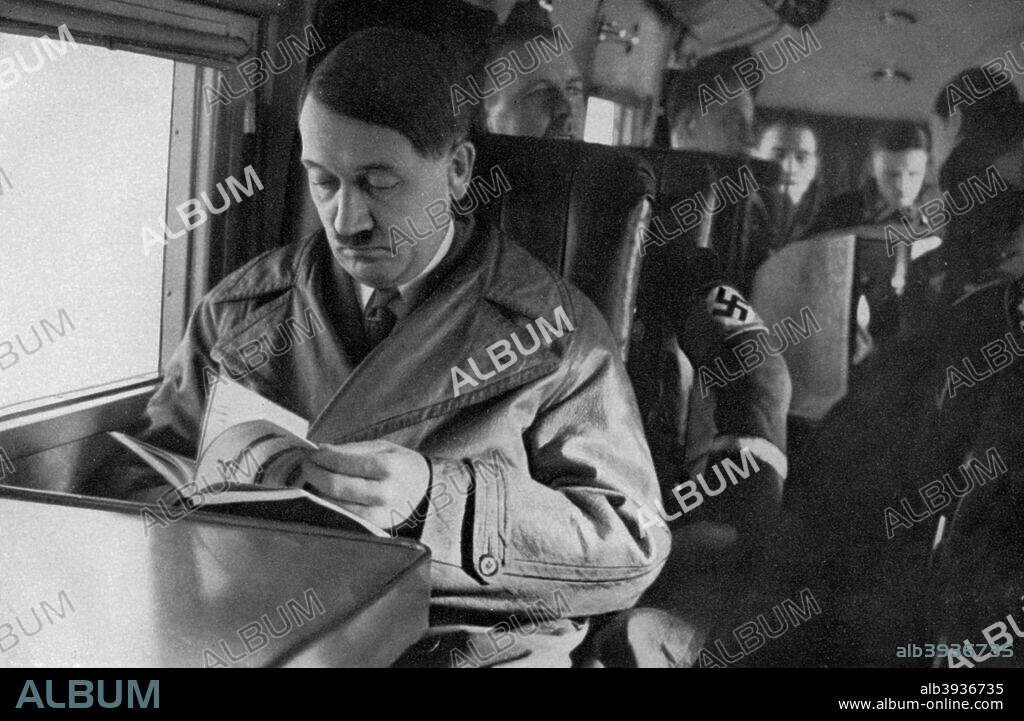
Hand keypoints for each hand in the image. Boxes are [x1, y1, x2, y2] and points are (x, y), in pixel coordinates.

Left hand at [296, 439, 429, 529]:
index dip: (322, 458)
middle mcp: (384, 492)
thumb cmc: (402, 465)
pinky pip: (344, 517)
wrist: (427, 491)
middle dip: (314, 473)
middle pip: (335, 486)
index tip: (312, 453)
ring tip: (315, 479)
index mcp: (388, 467)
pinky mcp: (375, 527)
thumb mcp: (383, 448)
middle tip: (307, 466)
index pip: (343, 462)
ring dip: (318, 491)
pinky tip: (326, 495)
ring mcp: (379, 514)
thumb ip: (352, 449)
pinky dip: (330, 505)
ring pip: (335, 504)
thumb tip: (322, 450)